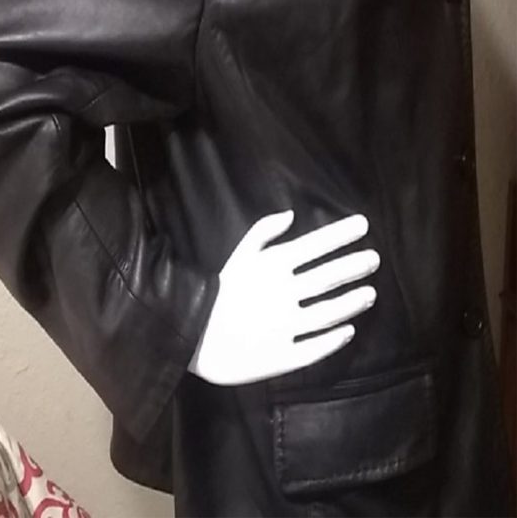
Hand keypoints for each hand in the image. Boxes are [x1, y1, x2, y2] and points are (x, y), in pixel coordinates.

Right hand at [187, 210, 379, 384]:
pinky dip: (335, 338)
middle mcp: (285, 293)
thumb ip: (263, 232)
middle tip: (375, 259)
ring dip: (353, 301)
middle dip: (355, 265)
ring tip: (370, 294)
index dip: (342, 234)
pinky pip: (317, 346)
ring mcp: (287, 326)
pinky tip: (349, 331)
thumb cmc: (220, 291)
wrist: (194, 336)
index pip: (316, 245)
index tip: (364, 225)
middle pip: (329, 276)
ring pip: (330, 311)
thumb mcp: (238, 254)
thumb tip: (291, 214)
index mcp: (273, 267)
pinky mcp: (285, 354)